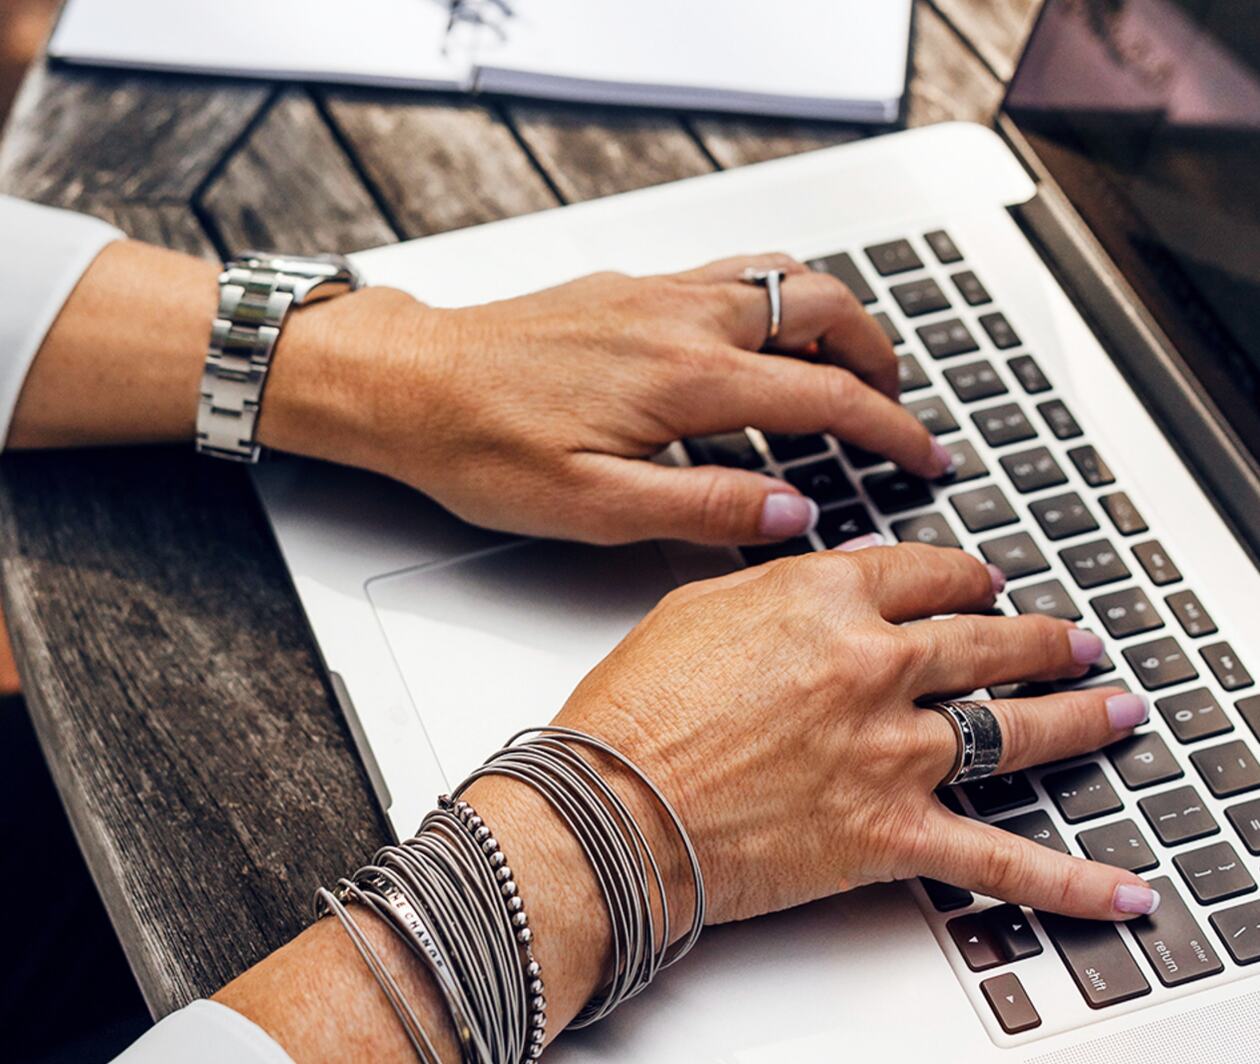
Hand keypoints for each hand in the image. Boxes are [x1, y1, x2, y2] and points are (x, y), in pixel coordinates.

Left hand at [262, 255, 950, 545]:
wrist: (408, 383)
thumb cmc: (482, 445)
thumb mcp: (595, 507)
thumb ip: (704, 508)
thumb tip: (792, 513)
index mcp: (685, 377)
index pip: (826, 395)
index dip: (890, 430)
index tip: (925, 455)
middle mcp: (681, 317)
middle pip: (823, 308)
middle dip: (880, 354)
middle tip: (896, 405)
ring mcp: (656, 291)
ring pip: (782, 276)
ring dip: (833, 316)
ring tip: (848, 365)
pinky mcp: (629, 286)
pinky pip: (732, 271)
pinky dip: (778, 298)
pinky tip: (763, 339)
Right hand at [553, 542, 1158, 923]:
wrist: (608, 808)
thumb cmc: (634, 712)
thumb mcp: (696, 608)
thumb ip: (777, 587)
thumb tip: (829, 578)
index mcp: (824, 599)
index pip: (925, 573)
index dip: (964, 577)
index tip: (982, 583)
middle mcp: (873, 665)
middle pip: (987, 640)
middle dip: (1040, 639)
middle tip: (1069, 642)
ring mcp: (891, 750)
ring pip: (1015, 728)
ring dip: (1077, 718)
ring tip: (1112, 709)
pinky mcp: (891, 832)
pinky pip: (999, 860)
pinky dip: (1068, 881)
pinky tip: (1115, 887)